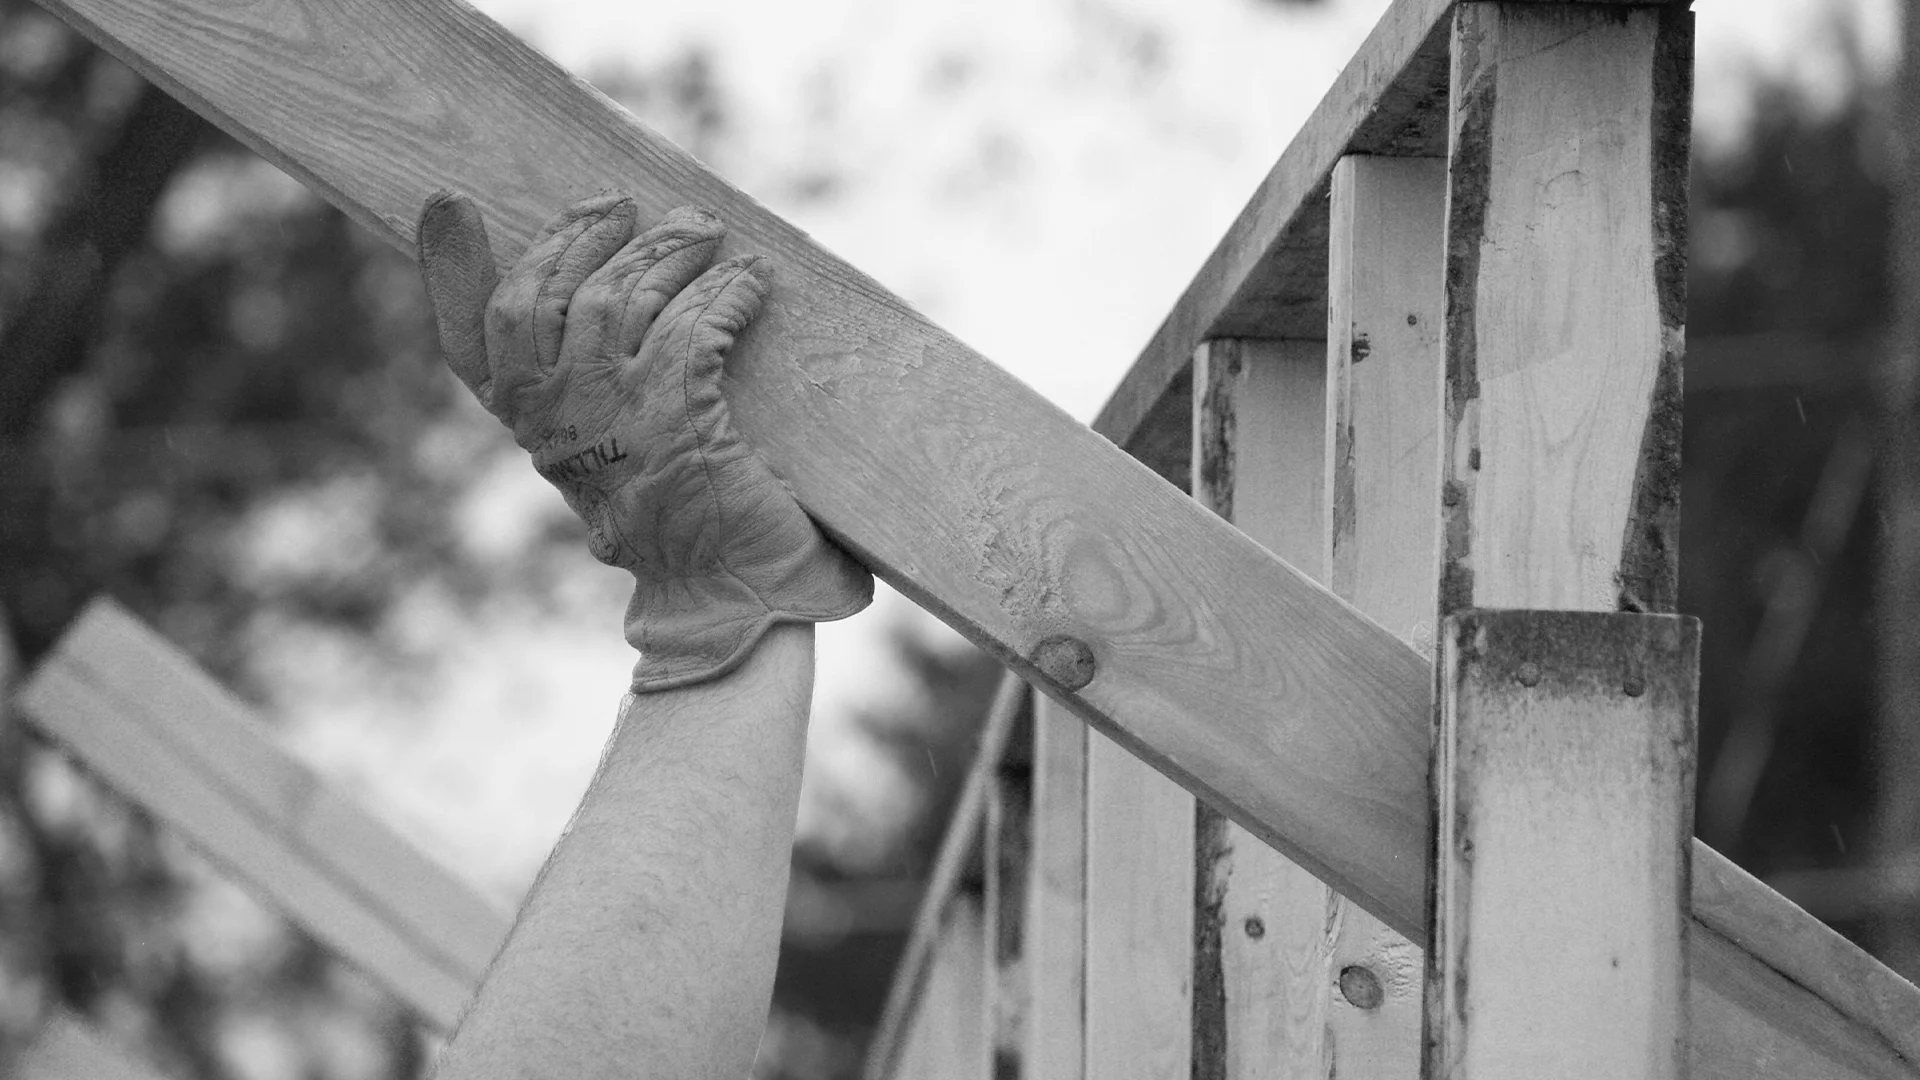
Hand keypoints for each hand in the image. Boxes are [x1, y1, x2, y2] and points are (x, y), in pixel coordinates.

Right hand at [416, 191, 870, 690]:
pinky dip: (726, 292)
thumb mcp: (614, 445)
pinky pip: (693, 324)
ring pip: (619, 296)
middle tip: (622, 206)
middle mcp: (553, 418)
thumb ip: (589, 384)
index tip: (447, 202)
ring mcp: (610, 416)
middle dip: (580, 235)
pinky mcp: (677, 417)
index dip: (447, 265)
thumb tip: (614, 279)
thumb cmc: (678, 514)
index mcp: (529, 425)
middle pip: (542, 293)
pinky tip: (751, 283)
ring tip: (701, 231)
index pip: (466, 336)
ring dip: (665, 249)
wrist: (726, 594)